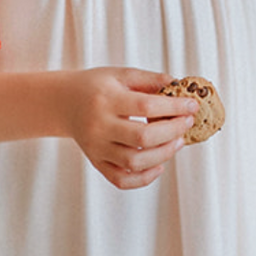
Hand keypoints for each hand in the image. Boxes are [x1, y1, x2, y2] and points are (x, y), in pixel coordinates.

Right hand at [58, 67, 196, 189]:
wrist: (64, 103)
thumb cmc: (96, 87)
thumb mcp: (121, 75)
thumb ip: (150, 79)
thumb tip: (180, 85)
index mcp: (106, 100)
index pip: (146, 106)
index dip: (174, 107)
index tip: (192, 106)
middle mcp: (99, 126)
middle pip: (143, 137)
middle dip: (173, 131)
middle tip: (187, 123)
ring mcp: (97, 148)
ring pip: (134, 162)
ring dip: (164, 154)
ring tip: (177, 142)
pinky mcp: (96, 162)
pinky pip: (121, 180)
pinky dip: (144, 178)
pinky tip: (158, 165)